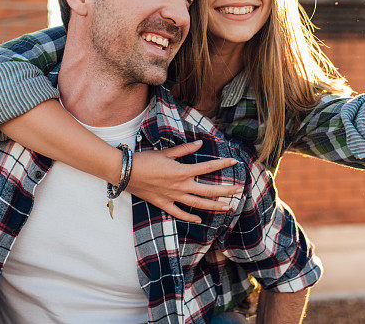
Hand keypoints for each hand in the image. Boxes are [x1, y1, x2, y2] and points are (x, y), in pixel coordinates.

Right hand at [128, 140, 242, 222]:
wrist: (126, 172)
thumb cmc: (145, 159)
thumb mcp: (166, 152)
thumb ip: (185, 150)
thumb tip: (199, 144)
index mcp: (182, 171)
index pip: (208, 168)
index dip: (222, 164)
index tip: (234, 162)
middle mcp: (180, 186)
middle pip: (208, 190)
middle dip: (225, 190)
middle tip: (239, 190)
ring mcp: (173, 197)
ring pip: (198, 204)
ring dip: (213, 206)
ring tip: (227, 207)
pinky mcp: (163, 204)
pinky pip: (179, 213)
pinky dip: (190, 218)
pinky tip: (200, 220)